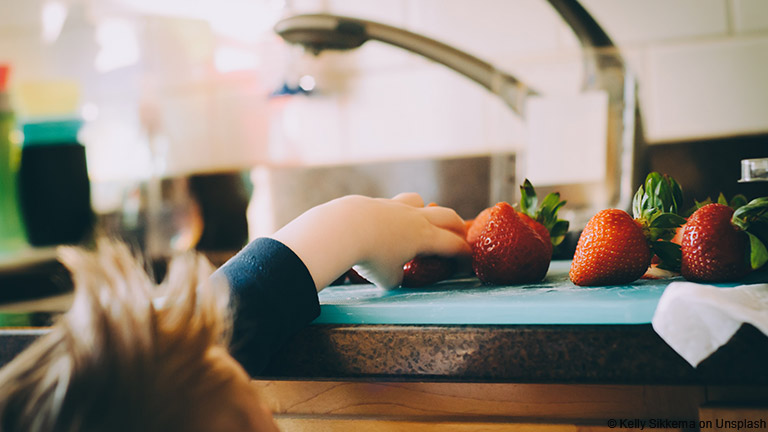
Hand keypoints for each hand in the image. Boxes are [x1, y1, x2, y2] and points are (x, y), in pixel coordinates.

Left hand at [271, 193, 470, 289]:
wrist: (344, 229)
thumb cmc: (370, 257)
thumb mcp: (387, 279)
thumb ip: (397, 277)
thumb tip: (395, 275)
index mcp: (425, 237)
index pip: (454, 245)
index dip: (464, 255)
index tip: (466, 263)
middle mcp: (416, 218)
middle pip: (447, 216)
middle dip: (457, 227)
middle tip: (459, 236)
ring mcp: (396, 207)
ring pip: (420, 202)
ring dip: (427, 211)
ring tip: (422, 221)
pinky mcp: (377, 203)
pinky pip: (394, 204)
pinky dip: (397, 213)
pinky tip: (387, 224)